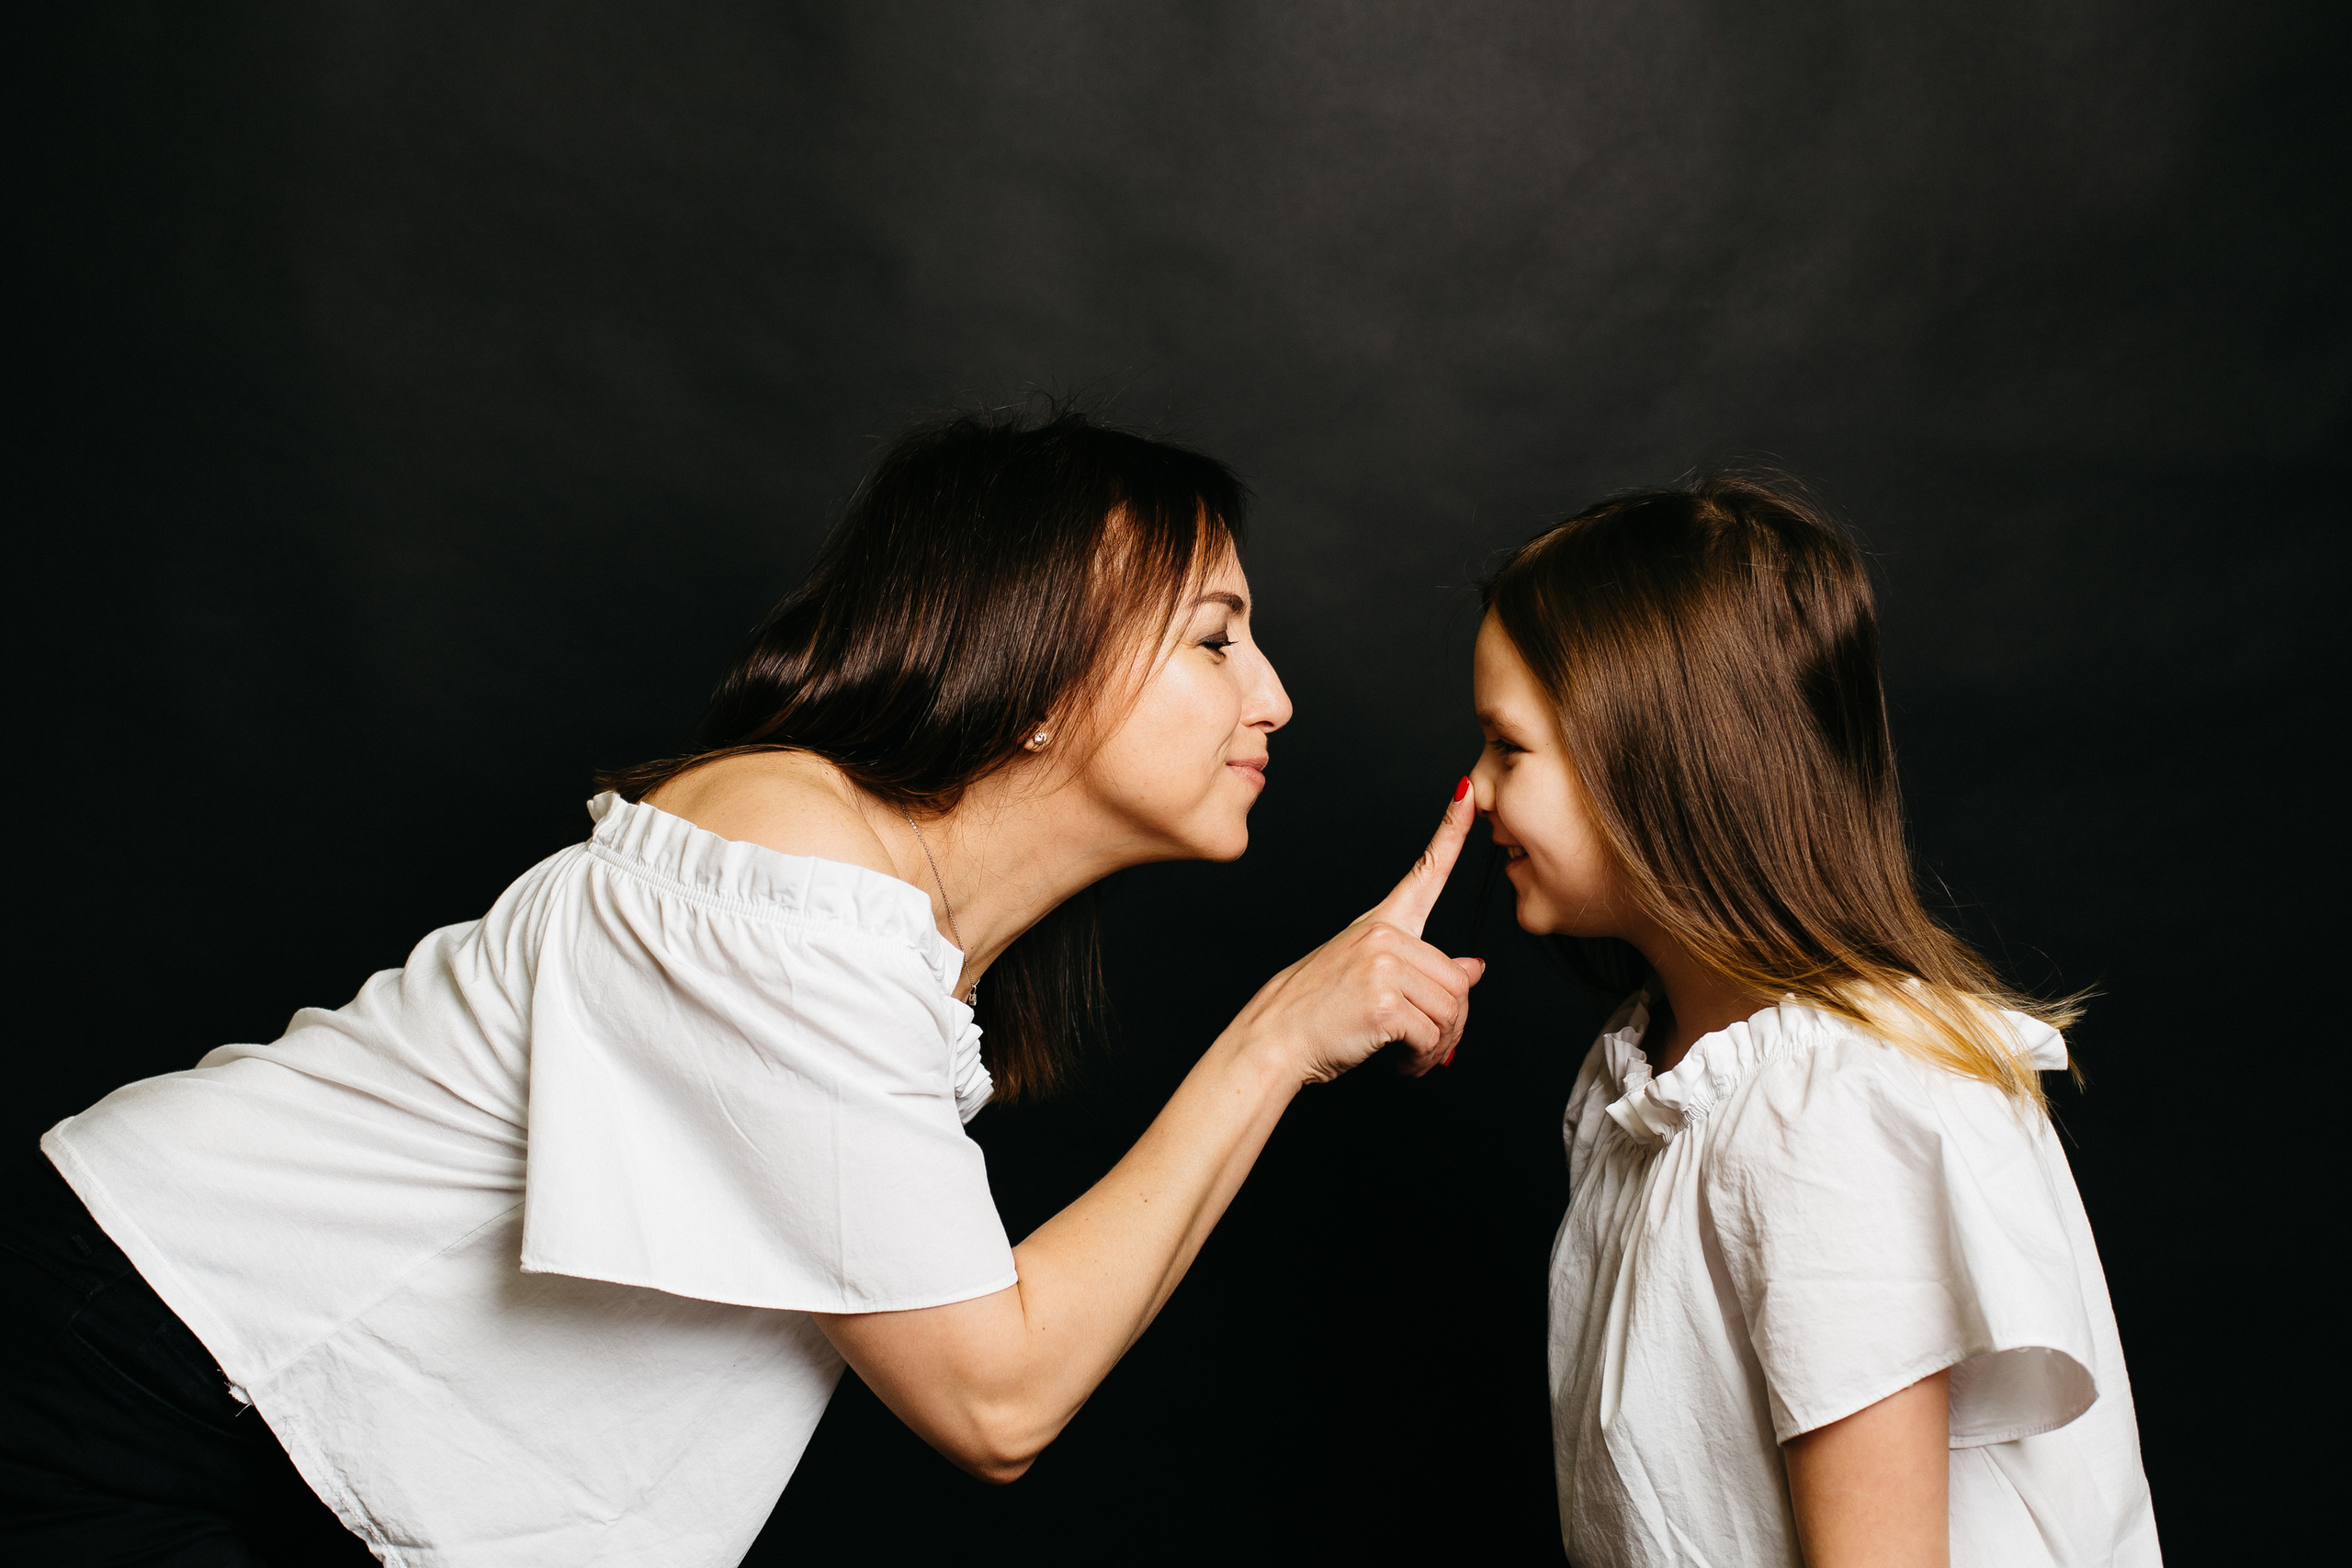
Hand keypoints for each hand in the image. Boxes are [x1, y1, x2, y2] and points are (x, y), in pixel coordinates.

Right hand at [1224, 779, 1486, 1083]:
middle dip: (1451, 1024)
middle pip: (1460, 981)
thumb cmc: (1318, 1011)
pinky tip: (1401, 1062)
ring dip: (1438, 1046)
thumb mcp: (1371, 978)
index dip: (1451, 831)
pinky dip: (1423, 1060)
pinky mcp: (1385, 1003)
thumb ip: (1422, 970)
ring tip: (1410, 1055)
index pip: (1424, 870)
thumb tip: (1474, 968)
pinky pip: (1433, 1036)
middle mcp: (1385, 935)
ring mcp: (1384, 965)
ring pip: (1452, 1012)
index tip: (1468, 792)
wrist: (1274, 1038)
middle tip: (1427, 1046)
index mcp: (1382, 923)